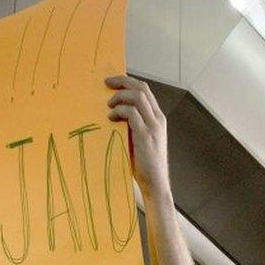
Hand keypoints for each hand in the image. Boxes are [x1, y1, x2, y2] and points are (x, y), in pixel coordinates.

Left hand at [105, 76, 167, 193]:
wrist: (155, 183)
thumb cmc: (144, 164)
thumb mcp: (139, 139)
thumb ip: (131, 125)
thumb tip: (112, 112)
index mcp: (157, 118)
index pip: (145, 90)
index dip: (128, 82)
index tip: (112, 82)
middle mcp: (158, 119)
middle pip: (141, 88)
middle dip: (122, 82)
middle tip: (106, 83)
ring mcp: (153, 126)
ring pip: (138, 97)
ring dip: (120, 97)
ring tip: (108, 106)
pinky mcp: (145, 136)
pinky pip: (132, 114)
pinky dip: (119, 111)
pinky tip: (110, 118)